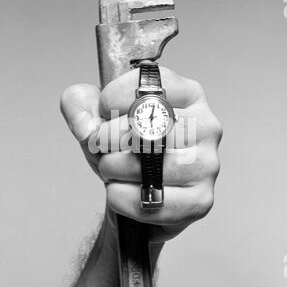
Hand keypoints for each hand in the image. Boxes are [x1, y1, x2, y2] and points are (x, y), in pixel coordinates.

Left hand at [60, 67, 221, 242]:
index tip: (103, 113)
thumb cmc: (123, 149)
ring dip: (113, 169)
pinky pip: (151, 201)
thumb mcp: (95, 116)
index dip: (110, 100)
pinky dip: (121, 197)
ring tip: (113, 169)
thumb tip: (87, 128)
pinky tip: (120, 190)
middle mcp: (206, 125)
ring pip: (147, 166)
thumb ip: (79, 103)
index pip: (147, 85)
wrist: (134, 192)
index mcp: (188, 94)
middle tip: (103, 147)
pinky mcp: (200, 199)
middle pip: (146, 127)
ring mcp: (207, 164)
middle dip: (108, 139)